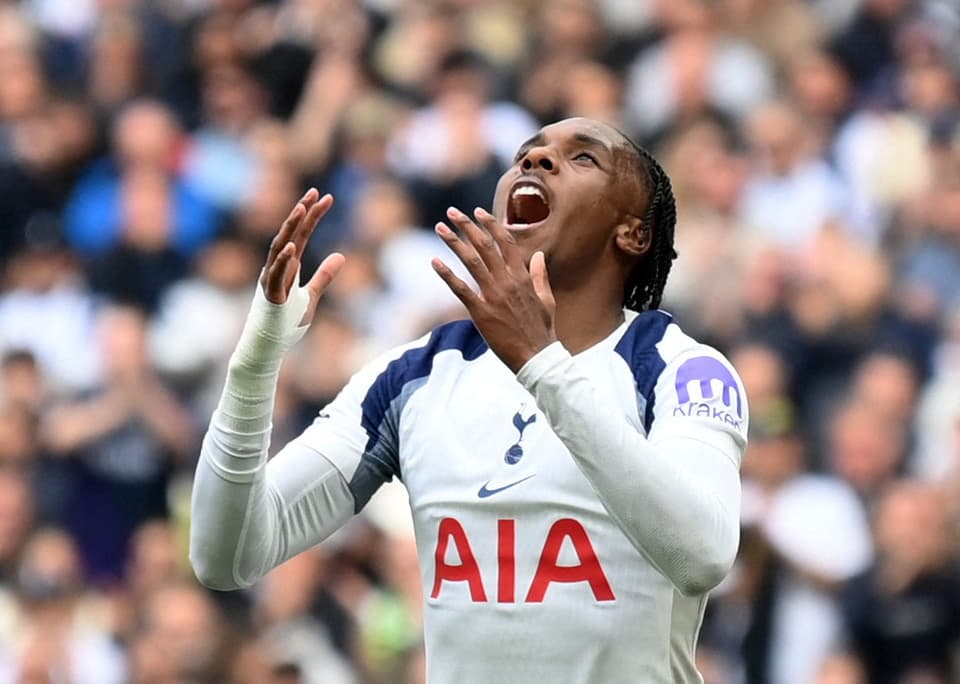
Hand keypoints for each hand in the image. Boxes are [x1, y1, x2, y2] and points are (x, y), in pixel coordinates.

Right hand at [261, 188, 344, 325]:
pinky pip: (275, 275)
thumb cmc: (286, 323)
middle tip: (315, 192)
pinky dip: (283, 260)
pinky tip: (293, 246)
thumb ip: (325, 275)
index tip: (325, 197)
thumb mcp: (312, 296)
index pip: (301, 234)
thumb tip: (342, 255)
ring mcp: (271, 280)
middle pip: (290, 234)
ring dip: (290, 228)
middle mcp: (277, 268)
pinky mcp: (271, 296)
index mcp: (288, 266)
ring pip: (279, 248)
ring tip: (302, 209)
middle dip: (302, 212)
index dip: (312, 215)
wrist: (267, 347)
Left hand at [432, 206, 556, 372]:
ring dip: (454, 242)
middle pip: (485, 246)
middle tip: (452, 212)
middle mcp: (508, 282)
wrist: (536, 358)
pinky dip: (447, 274)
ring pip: (471, 262)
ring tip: (441, 228)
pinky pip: (461, 289)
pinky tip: (435, 262)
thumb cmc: (542, 331)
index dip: (491, 225)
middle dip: (467, 226)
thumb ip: (540, 276)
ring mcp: (494, 297)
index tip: (478, 212)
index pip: (505, 243)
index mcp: (523, 278)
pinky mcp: (481, 313)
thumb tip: (538, 255)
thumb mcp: (547, 300)